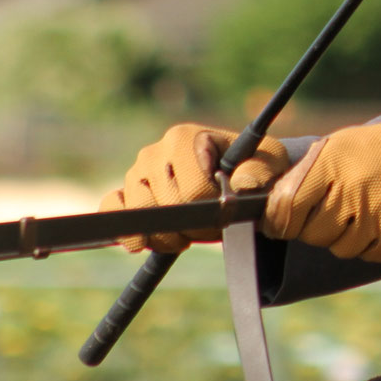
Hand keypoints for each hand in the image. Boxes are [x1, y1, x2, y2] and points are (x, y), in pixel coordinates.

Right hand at [100, 124, 289, 253]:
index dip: (213, 210)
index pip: (193, 190)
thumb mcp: (268, 162)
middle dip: (193, 226)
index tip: (226, 209)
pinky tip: (142, 242)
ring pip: (141, 215)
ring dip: (166, 236)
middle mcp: (155, 152)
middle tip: (210, 226)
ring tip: (188, 233)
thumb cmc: (251, 166)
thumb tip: (241, 186)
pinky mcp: (125, 193)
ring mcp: (136, 173)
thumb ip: (258, 171)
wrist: (233, 175)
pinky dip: (125, 229)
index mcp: (185, 137)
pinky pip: (112, 209)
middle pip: (167, 207)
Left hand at [264, 96, 380, 262]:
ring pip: (338, 248)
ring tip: (365, 209)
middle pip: (310, 233)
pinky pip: (368, 254)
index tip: (282, 221)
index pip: (284, 208)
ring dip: (346, 236)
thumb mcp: (341, 145)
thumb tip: (268, 209)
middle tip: (337, 207)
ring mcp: (375, 216)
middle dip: (317, 226)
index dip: (279, 220)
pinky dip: (372, 242)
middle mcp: (351, 190)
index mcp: (331, 162)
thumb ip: (304, 175)